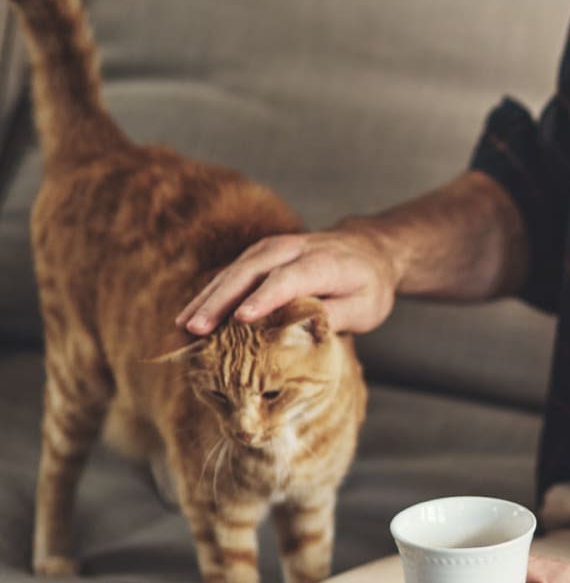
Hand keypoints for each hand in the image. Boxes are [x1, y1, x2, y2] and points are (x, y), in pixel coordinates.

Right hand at [175, 224, 400, 334]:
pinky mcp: (263, 253)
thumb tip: (301, 335)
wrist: (370, 248)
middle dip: (223, 299)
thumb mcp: (365, 307)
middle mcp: (295, 249)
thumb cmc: (368, 284)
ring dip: (209, 295)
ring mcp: (276, 247)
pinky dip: (213, 291)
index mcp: (324, 262)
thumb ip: (333, 317)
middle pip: (253, 270)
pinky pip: (234, 270)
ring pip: (237, 268)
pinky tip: (193, 314)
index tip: (241, 318)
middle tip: (197, 328)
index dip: (265, 298)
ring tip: (185, 325)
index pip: (290, 278)